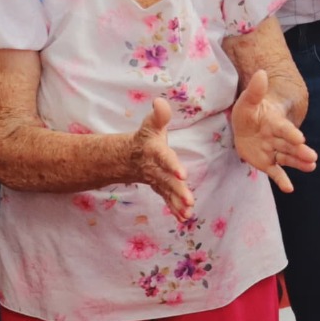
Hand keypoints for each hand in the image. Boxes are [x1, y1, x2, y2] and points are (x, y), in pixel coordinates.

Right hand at [118, 97, 193, 219]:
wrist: (129, 156)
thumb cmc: (146, 137)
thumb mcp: (151, 124)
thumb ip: (159, 115)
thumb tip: (160, 102)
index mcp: (154, 151)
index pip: (164, 158)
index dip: (172, 166)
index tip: (183, 175)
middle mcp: (155, 168)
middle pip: (167, 180)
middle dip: (178, 191)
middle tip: (190, 200)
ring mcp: (157, 180)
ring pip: (168, 193)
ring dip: (178, 203)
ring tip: (189, 213)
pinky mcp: (160, 188)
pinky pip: (167, 200)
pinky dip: (175, 209)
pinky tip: (184, 218)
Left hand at [229, 69, 316, 191]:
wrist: (246, 126)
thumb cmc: (249, 113)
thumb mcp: (247, 101)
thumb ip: (255, 90)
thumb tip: (261, 73)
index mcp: (274, 123)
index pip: (283, 129)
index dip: (290, 133)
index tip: (300, 138)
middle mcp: (277, 138)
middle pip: (289, 146)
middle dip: (300, 151)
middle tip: (312, 157)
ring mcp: (274, 151)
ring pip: (288, 158)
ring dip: (299, 163)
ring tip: (312, 166)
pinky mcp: (268, 163)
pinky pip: (276, 172)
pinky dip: (282, 180)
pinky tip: (289, 189)